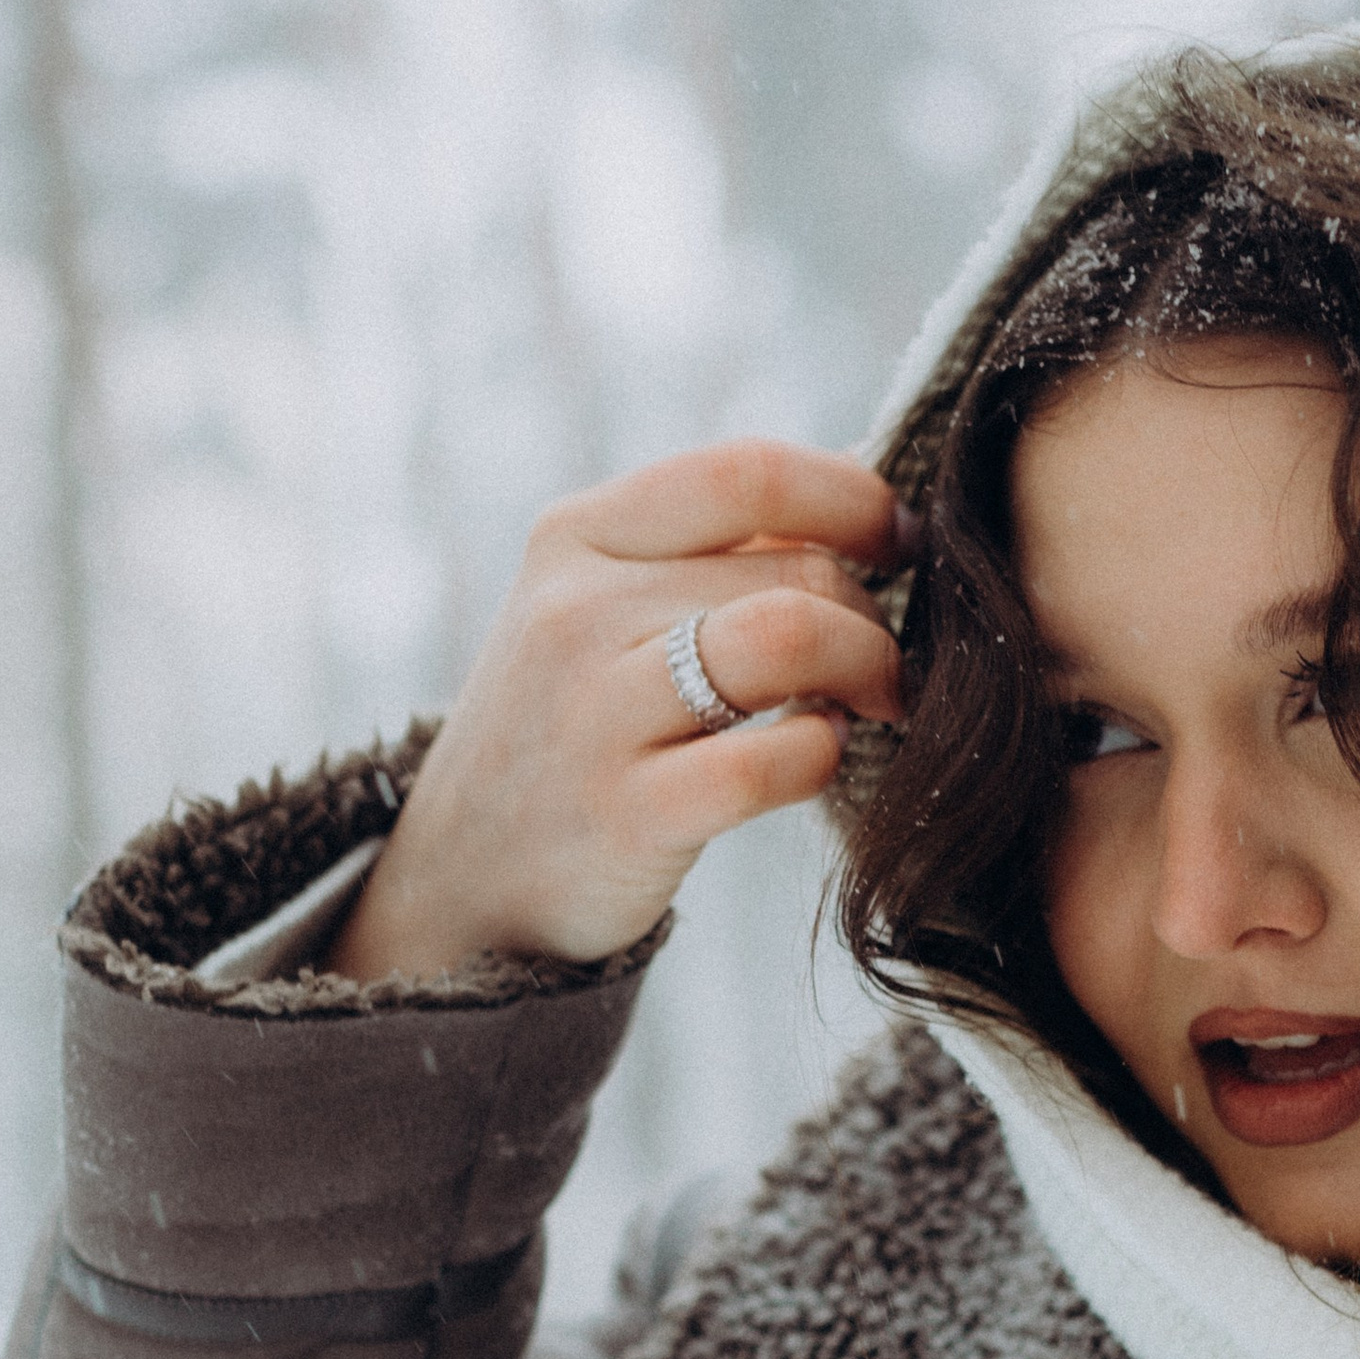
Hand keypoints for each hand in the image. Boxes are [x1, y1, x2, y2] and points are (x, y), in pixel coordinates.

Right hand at [332, 440, 915, 980]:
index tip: (898, 544)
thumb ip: (704, 554)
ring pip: (789, 640)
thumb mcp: (596, 613)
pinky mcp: (625, 814)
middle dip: (871, 613)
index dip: (854, 500)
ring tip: (874, 703)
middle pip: (792, 568)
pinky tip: (816, 757)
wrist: (461, 883)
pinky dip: (821, 753)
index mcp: (574, 537)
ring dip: (867, 670)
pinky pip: (768, 761)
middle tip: (884, 664)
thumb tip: (864, 506)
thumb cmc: (568, 736)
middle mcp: (574, 611)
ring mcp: (594, 713)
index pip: (748, 475)